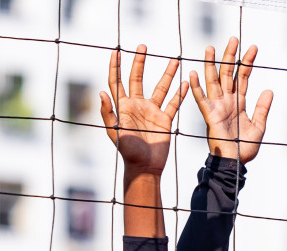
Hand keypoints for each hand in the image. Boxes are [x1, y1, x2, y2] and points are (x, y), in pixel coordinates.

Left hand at [100, 45, 186, 175]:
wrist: (145, 167)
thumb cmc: (128, 152)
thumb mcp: (115, 133)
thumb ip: (108, 113)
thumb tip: (101, 92)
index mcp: (123, 107)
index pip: (117, 82)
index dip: (115, 67)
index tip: (116, 51)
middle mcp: (137, 106)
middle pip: (137, 79)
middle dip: (139, 62)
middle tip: (143, 46)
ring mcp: (152, 112)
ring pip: (160, 88)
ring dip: (167, 74)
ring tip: (173, 60)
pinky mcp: (165, 120)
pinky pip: (174, 104)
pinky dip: (180, 93)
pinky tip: (185, 82)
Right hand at [188, 37, 272, 163]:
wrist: (235, 164)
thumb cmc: (245, 148)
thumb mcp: (259, 126)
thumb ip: (262, 108)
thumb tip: (269, 90)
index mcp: (239, 102)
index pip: (244, 77)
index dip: (248, 63)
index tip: (253, 48)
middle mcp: (227, 101)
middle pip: (228, 74)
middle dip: (230, 56)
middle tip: (233, 38)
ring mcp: (217, 107)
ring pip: (214, 81)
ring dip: (212, 65)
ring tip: (211, 48)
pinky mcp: (210, 116)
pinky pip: (202, 100)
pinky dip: (196, 87)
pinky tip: (192, 73)